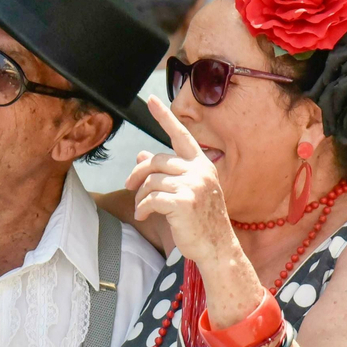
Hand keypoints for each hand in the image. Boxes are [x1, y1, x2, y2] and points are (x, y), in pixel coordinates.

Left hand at [125, 96, 234, 265]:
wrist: (217, 247)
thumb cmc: (201, 219)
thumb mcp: (187, 191)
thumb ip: (166, 172)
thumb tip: (141, 155)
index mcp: (202, 164)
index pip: (181, 135)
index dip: (165, 117)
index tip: (152, 100)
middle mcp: (200, 171)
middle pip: (156, 160)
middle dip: (138, 174)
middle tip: (129, 187)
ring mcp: (193, 186)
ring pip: (151, 181)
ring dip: (140, 195)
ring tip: (141, 208)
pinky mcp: (183, 202)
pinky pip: (151, 199)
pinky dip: (142, 208)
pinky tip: (143, 216)